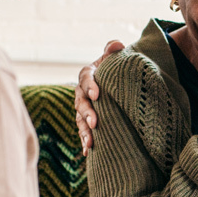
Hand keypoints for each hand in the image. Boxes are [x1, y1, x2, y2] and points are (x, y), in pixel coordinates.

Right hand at [75, 40, 124, 155]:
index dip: (89, 86)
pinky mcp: (87, 121)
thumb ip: (113, 50)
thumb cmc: (114, 69)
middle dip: (86, 113)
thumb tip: (117, 44)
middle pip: (80, 102)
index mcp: (88, 74)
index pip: (85, 78)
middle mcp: (82, 92)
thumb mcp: (114, 59)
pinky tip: (88, 152)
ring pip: (80, 120)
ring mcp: (83, 108)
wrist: (115, 82)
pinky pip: (84, 131)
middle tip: (95, 122)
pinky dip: (85, 141)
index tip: (97, 94)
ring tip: (90, 142)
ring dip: (84, 131)